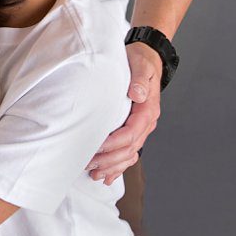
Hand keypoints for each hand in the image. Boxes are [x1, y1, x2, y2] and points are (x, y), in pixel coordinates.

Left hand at [85, 42, 163, 183]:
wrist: (147, 59)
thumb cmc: (141, 61)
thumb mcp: (141, 65)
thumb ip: (139, 79)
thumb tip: (137, 94)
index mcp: (148, 110)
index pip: (131, 134)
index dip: (113, 144)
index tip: (96, 147)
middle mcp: (147, 123)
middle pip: (129, 149)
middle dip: (109, 160)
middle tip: (88, 164)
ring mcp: (141, 128)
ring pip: (129, 155)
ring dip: (112, 167)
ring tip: (95, 174)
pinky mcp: (134, 129)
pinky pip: (129, 153)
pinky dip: (119, 167)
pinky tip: (108, 176)